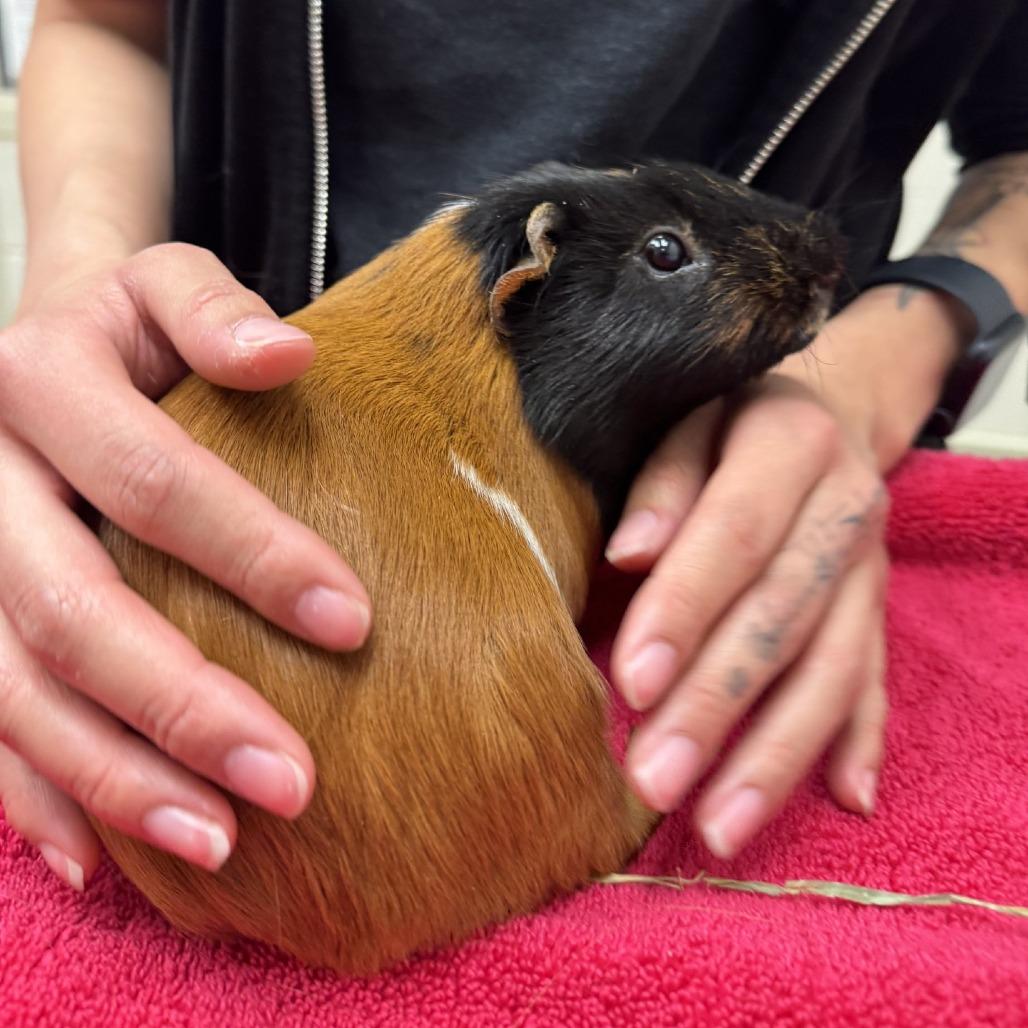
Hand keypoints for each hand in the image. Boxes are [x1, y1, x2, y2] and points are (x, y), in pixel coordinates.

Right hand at [0, 245, 370, 888]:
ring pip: (15, 689)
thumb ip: (216, 312)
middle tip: (292, 780)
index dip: (250, 554)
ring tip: (220, 843)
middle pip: (72, 608)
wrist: (45, 357)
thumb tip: (288, 358)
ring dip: (115, 777)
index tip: (353, 625)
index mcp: (37, 383)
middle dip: (183, 704)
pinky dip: (37, 798)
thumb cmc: (134, 333)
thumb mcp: (168, 286)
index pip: (152, 481)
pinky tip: (106, 859)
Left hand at [607, 370, 888, 860]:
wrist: (821, 409)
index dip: (685, 610)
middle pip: (781, 618)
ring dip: (777, 754)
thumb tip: (629, 554)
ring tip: (721, 827)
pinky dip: (861, 740)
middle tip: (654, 780)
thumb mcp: (688, 416)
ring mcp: (870, 568)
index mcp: (793, 443)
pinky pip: (875, 679)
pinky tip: (845, 801)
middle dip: (717, 705)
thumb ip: (662, 482)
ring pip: (832, 669)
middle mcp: (846, 508)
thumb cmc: (725, 419)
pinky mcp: (879, 610)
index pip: (736, 535)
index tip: (631, 685)